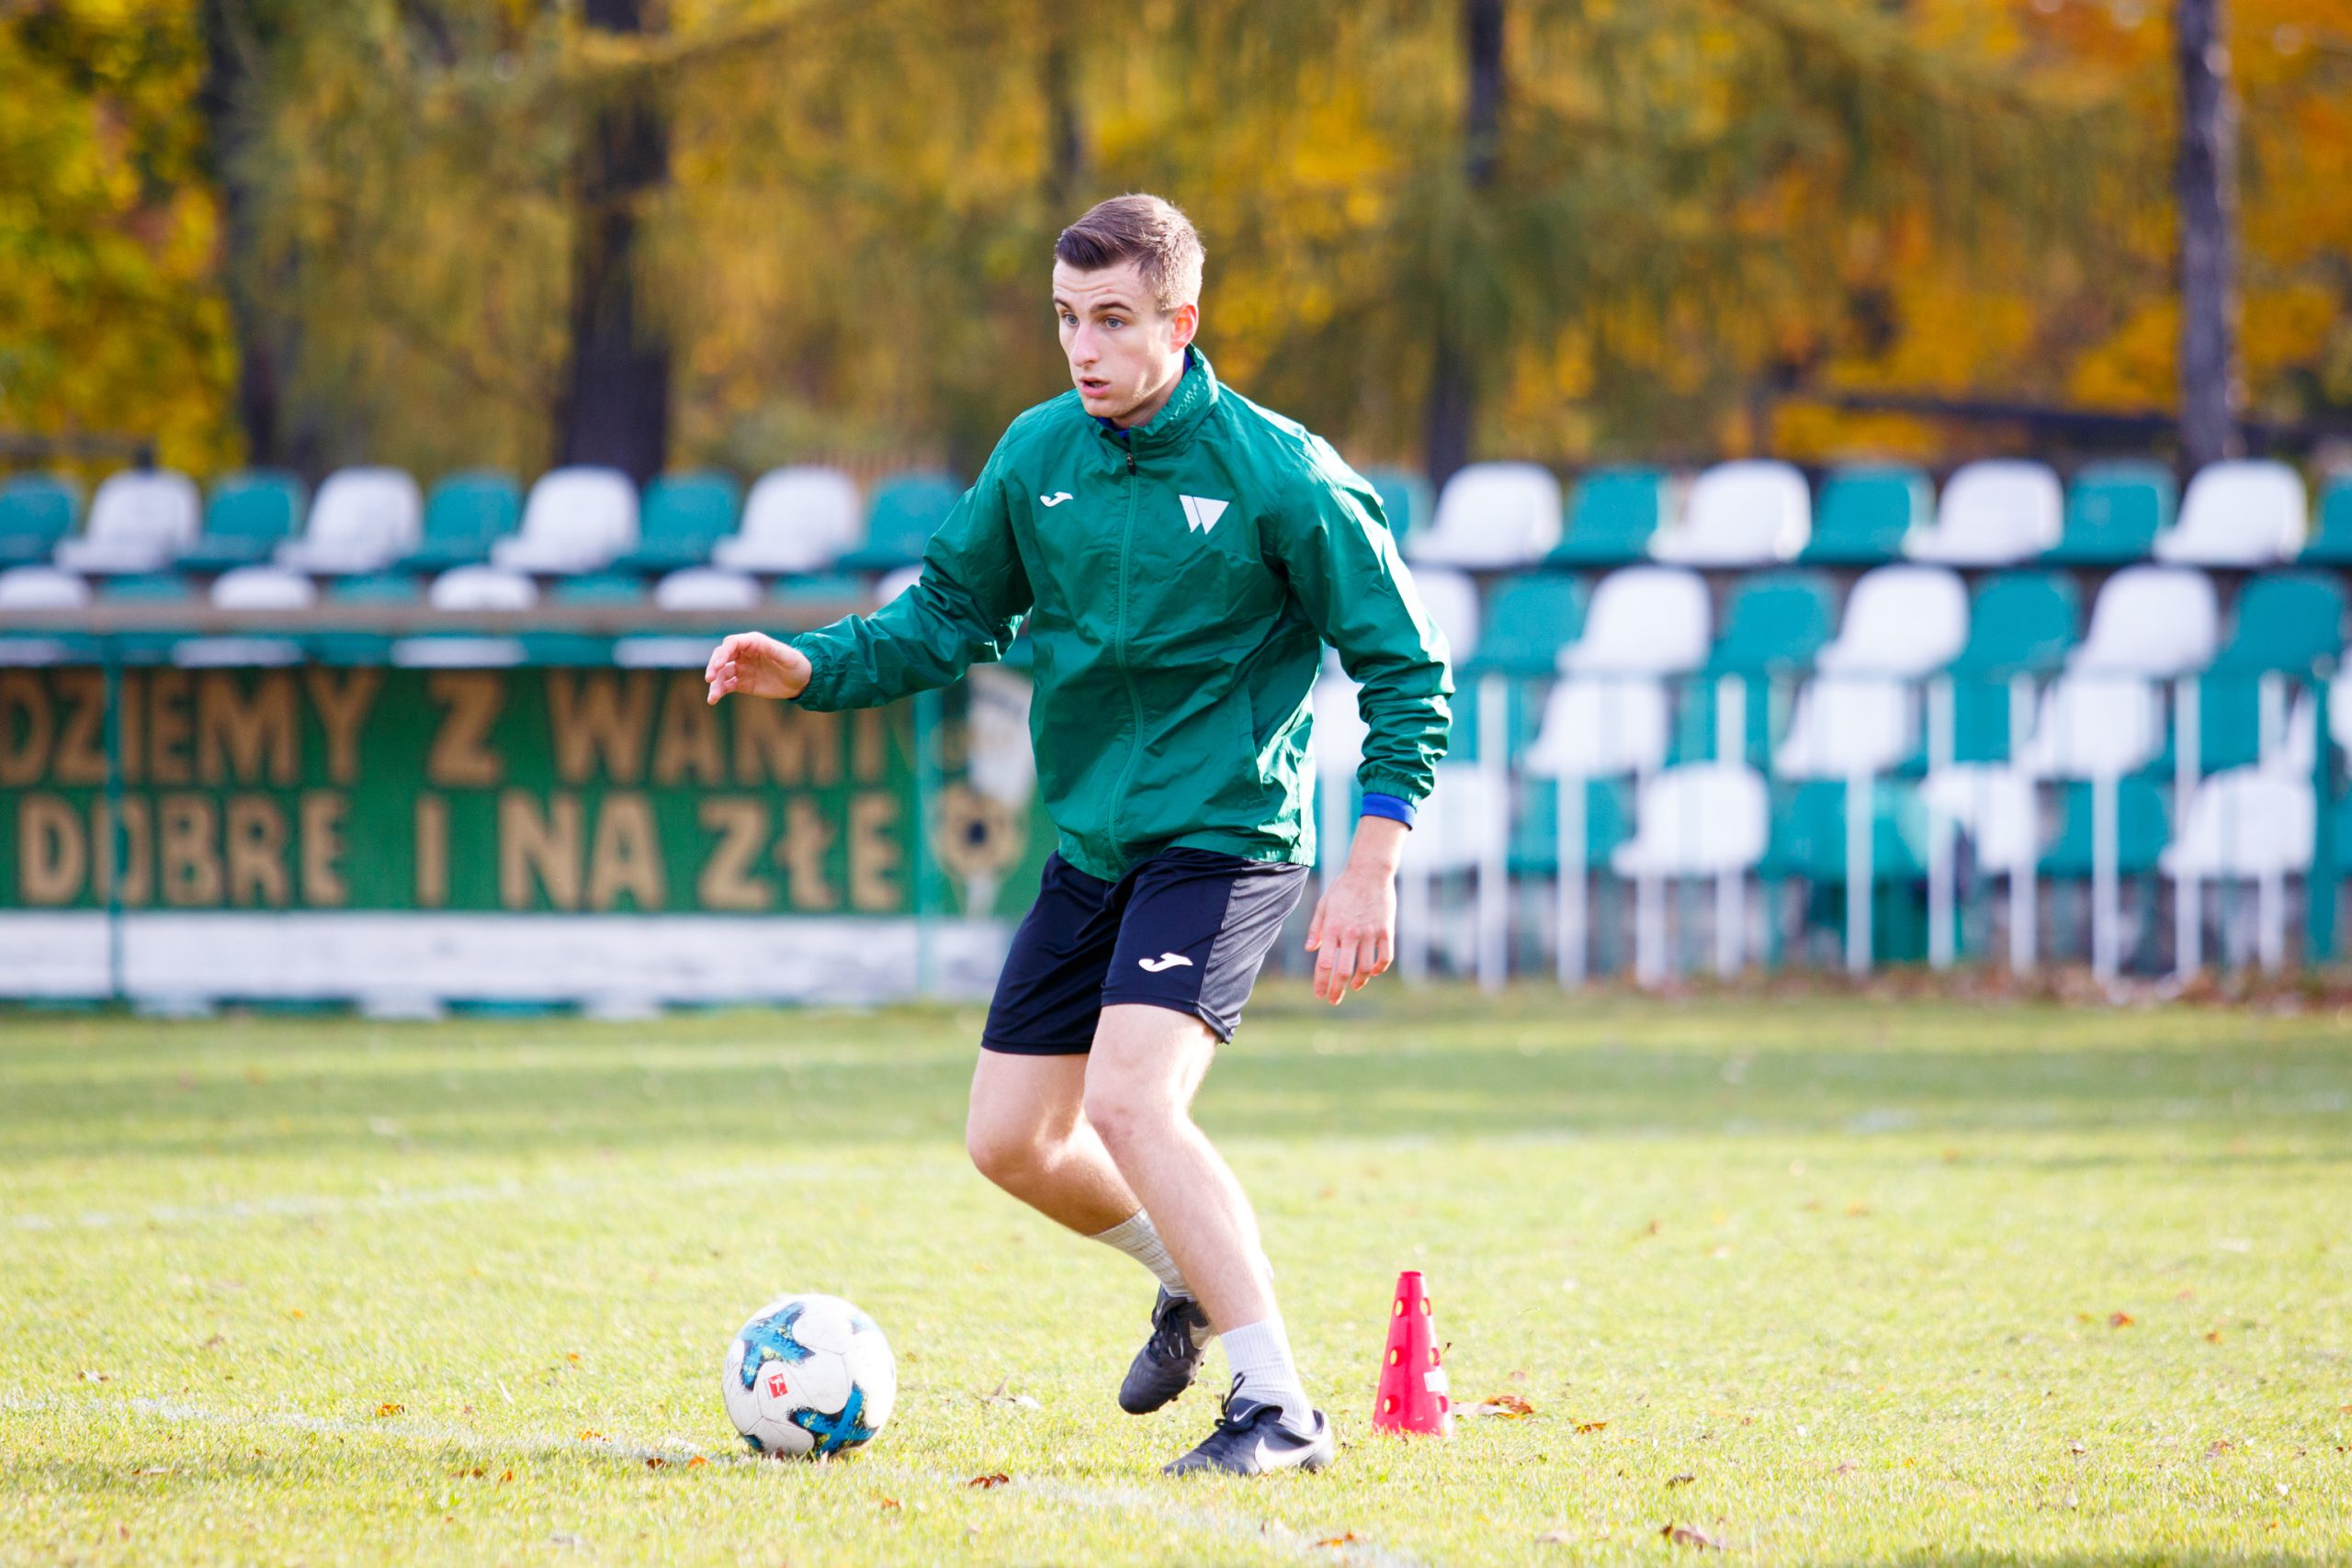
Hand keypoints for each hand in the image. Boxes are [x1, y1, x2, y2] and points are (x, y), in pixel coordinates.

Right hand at [704, 631, 811, 703]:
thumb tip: (761, 643)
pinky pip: (725, 686)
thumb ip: (774, 650)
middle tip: (710, 678)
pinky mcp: (741, 683)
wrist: (801, 682)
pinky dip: (718, 692)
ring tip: (712, 697)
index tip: (718, 665)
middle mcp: (743, 654)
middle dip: (713, 666)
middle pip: (721, 656)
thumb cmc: (796, 664)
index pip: (731, 644)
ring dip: (714, 683)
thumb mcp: (787, 657)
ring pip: (721, 674)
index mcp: (753, 643)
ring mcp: (741, 668)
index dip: (723, 653)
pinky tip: (713, 699)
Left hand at [1304, 816, 1406, 1003]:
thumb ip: (1316, 928)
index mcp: (1333, 928)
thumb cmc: (1343, 887)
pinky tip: (1373, 971)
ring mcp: (1370, 933)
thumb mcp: (1324, 905)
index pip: (1324, 963)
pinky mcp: (1386, 930)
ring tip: (1354, 986)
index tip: (1319, 994)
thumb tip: (1310, 949)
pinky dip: (1379, 968)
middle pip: (1343, 971)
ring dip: (1359, 981)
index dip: (1321, 982)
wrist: (1369, 871)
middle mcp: (1350, 933)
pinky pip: (1385, 957)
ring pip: (1366, 968)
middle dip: (1337, 990)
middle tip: (1333, 1000)